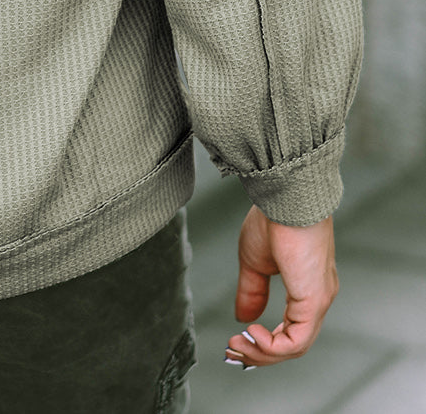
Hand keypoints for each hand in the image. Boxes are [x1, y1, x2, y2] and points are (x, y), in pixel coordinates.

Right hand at [224, 206, 338, 369]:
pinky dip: (272, 346)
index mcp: (307, 286)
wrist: (286, 196)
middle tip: (232, 351)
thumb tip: (243, 316)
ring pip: (295, 347)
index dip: (264, 342)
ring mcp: (318, 300)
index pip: (291, 329)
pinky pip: (296, 341)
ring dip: (262, 352)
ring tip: (238, 344)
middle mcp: (317, 296)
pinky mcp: (314, 300)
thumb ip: (251, 291)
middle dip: (259, 353)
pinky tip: (252, 334)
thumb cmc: (275, 216)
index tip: (237, 341)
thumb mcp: (254, 260)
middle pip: (293, 344)